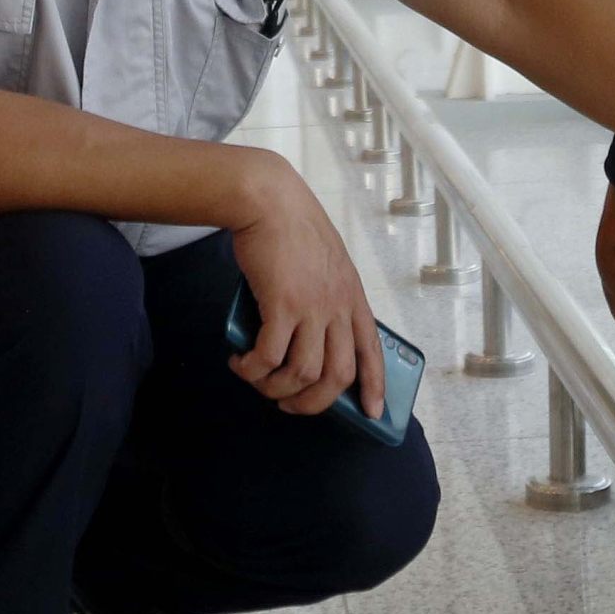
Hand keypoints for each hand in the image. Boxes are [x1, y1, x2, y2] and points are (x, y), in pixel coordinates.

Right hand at [226, 156, 378, 418]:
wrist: (268, 200)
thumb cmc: (292, 228)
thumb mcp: (326, 262)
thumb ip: (326, 295)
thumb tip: (306, 334)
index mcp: (353, 297)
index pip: (372, 351)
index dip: (374, 386)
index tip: (373, 413)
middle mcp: (338, 307)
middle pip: (336, 376)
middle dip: (312, 403)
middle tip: (288, 404)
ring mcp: (311, 307)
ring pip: (301, 374)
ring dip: (275, 388)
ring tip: (257, 381)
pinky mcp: (280, 305)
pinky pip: (268, 357)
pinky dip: (253, 369)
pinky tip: (241, 363)